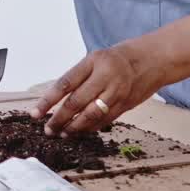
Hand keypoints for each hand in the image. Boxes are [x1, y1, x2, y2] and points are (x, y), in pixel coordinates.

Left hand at [29, 41, 166, 136]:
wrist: (153, 59)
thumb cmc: (120, 58)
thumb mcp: (96, 58)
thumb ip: (79, 77)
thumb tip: (56, 99)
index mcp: (93, 61)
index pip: (65, 84)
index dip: (48, 101)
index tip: (36, 113)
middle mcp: (105, 77)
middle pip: (76, 103)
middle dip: (59, 118)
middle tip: (48, 128)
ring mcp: (116, 92)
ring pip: (90, 116)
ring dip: (73, 127)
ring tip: (62, 132)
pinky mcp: (125, 105)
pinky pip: (103, 121)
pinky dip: (89, 128)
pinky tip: (80, 130)